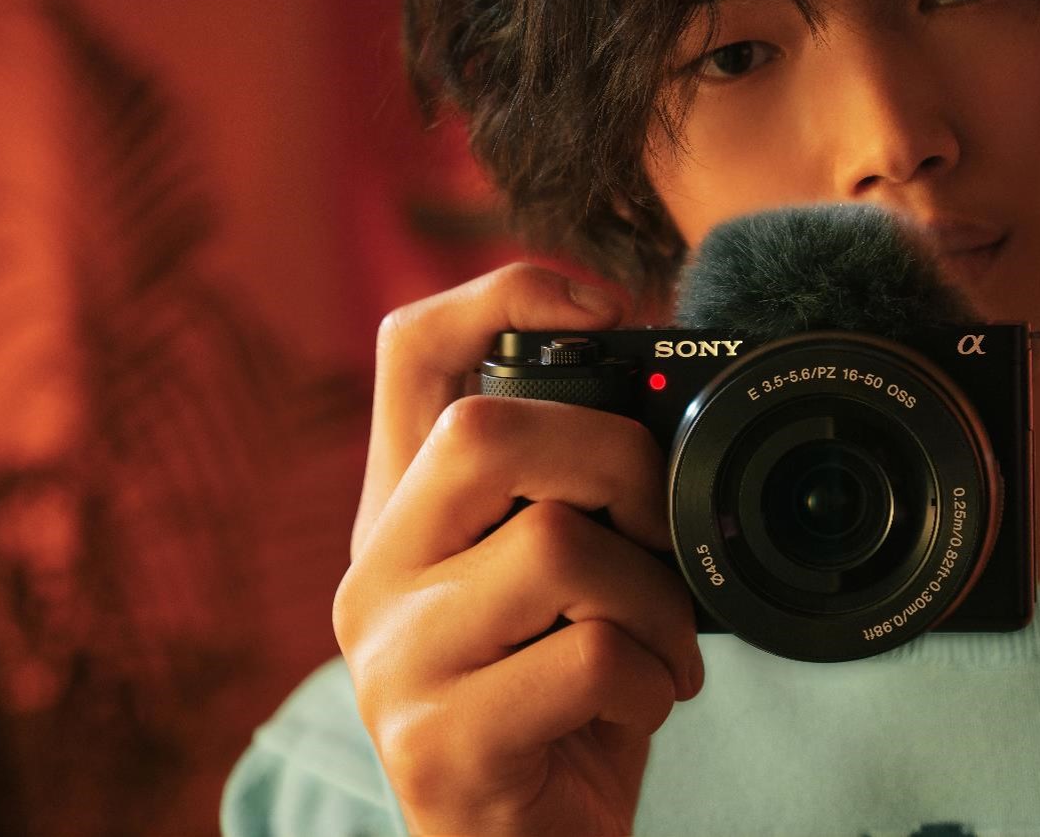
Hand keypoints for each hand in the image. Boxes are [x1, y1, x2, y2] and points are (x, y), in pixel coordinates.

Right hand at [333, 263, 703, 835]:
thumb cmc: (560, 705)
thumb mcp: (556, 583)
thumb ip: (572, 492)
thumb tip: (664, 396)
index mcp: (403, 515)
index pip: (411, 352)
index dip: (503, 294)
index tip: (605, 309)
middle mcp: (375, 574)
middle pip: (487, 432)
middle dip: (620, 464)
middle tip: (663, 533)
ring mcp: (394, 662)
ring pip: (556, 545)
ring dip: (655, 598)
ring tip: (661, 647)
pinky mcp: (438, 745)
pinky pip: (588, 656)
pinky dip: (653, 677)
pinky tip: (643, 705)